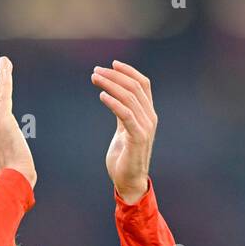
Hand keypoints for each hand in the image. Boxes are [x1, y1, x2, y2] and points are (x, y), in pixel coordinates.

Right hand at [0, 56, 35, 188]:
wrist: (14, 178)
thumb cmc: (16, 176)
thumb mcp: (9, 162)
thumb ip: (8, 152)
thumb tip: (15, 157)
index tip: (0, 87)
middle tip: (4, 66)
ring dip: (3, 76)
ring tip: (6, 62)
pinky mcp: (2, 119)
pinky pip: (4, 94)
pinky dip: (5, 79)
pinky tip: (7, 68)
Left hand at [91, 60, 155, 203]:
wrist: (129, 181)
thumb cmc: (124, 157)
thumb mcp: (123, 130)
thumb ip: (122, 113)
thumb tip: (112, 95)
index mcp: (148, 114)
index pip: (143, 84)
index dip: (128, 71)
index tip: (111, 64)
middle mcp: (150, 117)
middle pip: (134, 87)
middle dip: (114, 76)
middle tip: (95, 71)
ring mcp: (146, 127)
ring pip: (129, 97)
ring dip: (110, 85)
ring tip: (95, 79)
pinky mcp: (138, 137)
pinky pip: (125, 114)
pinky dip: (113, 102)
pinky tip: (101, 96)